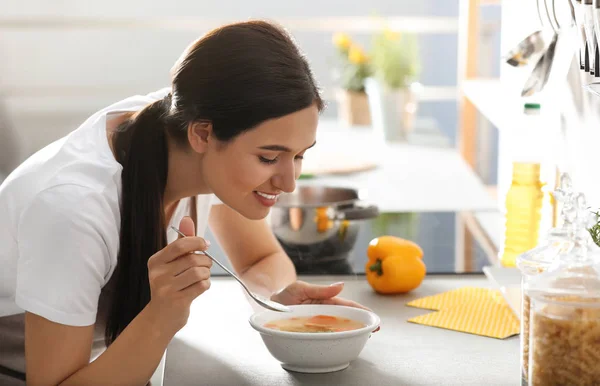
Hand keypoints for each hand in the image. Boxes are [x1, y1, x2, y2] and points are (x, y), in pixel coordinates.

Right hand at [146, 216, 211, 333]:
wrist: (159, 317)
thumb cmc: (169, 286)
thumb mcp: (171, 263)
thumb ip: (181, 242)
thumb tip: (187, 219)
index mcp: (155, 261)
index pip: (180, 245)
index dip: (197, 242)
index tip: (205, 245)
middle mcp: (158, 274)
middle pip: (193, 259)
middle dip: (205, 261)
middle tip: (205, 265)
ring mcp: (166, 289)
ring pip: (199, 272)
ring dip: (206, 274)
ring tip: (202, 277)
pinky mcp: (177, 301)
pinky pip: (202, 285)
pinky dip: (206, 284)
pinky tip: (199, 287)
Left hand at [271, 281, 379, 331]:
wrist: (266, 303)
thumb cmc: (284, 293)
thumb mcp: (301, 288)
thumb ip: (320, 289)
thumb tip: (342, 285)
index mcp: (323, 301)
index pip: (345, 306)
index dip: (360, 311)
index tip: (372, 317)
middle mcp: (322, 313)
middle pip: (344, 318)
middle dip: (359, 323)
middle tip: (373, 330)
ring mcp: (315, 324)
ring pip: (336, 329)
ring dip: (349, 332)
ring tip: (362, 337)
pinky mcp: (308, 333)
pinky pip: (323, 337)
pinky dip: (333, 340)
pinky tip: (340, 344)